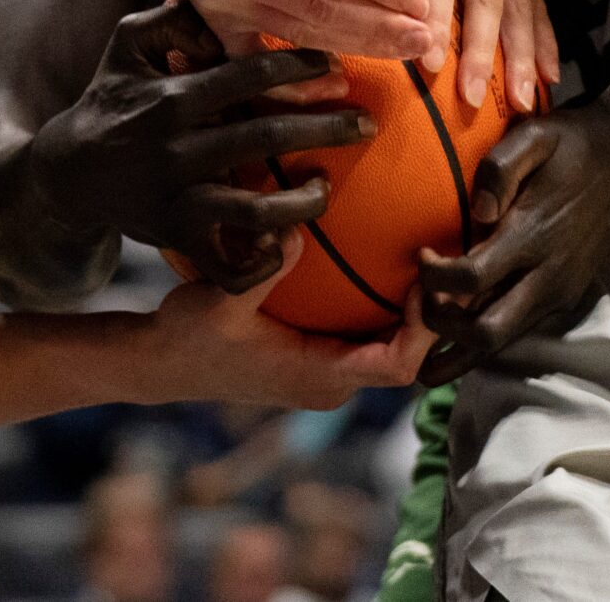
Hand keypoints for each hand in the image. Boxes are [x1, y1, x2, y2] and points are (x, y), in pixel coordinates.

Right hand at [30, 2, 374, 290]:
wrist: (66, 174)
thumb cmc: (111, 98)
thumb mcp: (127, 44)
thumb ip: (173, 14)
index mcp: (173, 96)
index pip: (248, 74)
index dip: (299, 67)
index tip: (336, 66)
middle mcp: (178, 148)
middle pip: (267, 136)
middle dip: (326, 128)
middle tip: (367, 123)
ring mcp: (179, 199)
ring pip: (258, 208)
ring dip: (304, 200)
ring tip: (326, 184)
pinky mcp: (178, 240)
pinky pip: (230, 264)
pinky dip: (264, 261)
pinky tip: (288, 241)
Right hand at [120, 0, 434, 58]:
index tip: (421, 1)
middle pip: (319, 6)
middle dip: (378, 26)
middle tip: (427, 39)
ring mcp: (220, 1)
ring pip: (298, 33)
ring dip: (354, 47)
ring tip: (404, 53)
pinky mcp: (211, 20)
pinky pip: (256, 58)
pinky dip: (294, 75)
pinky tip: (336, 82)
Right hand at [150, 232, 432, 407]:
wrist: (162, 362)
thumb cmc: (189, 337)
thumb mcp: (222, 299)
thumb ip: (264, 267)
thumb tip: (298, 229)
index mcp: (321, 377)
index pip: (399, 365)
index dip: (425, 327)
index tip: (427, 278)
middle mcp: (334, 381)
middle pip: (410, 355)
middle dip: (436, 312)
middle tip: (447, 254)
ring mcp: (329, 371)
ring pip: (394, 343)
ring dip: (416, 307)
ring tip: (432, 250)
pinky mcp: (321, 355)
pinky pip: (370, 331)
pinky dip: (386, 302)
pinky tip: (392, 255)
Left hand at [413, 107, 609, 384]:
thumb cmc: (574, 145)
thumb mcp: (535, 136)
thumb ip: (499, 169)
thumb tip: (476, 214)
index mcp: (534, 236)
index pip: (472, 279)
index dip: (434, 276)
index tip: (422, 254)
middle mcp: (548, 276)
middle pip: (486, 333)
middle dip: (442, 329)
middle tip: (417, 304)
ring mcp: (560, 293)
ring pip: (503, 343)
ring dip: (461, 348)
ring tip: (425, 343)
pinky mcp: (565, 297)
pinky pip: (518, 330)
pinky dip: (484, 340)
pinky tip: (458, 333)